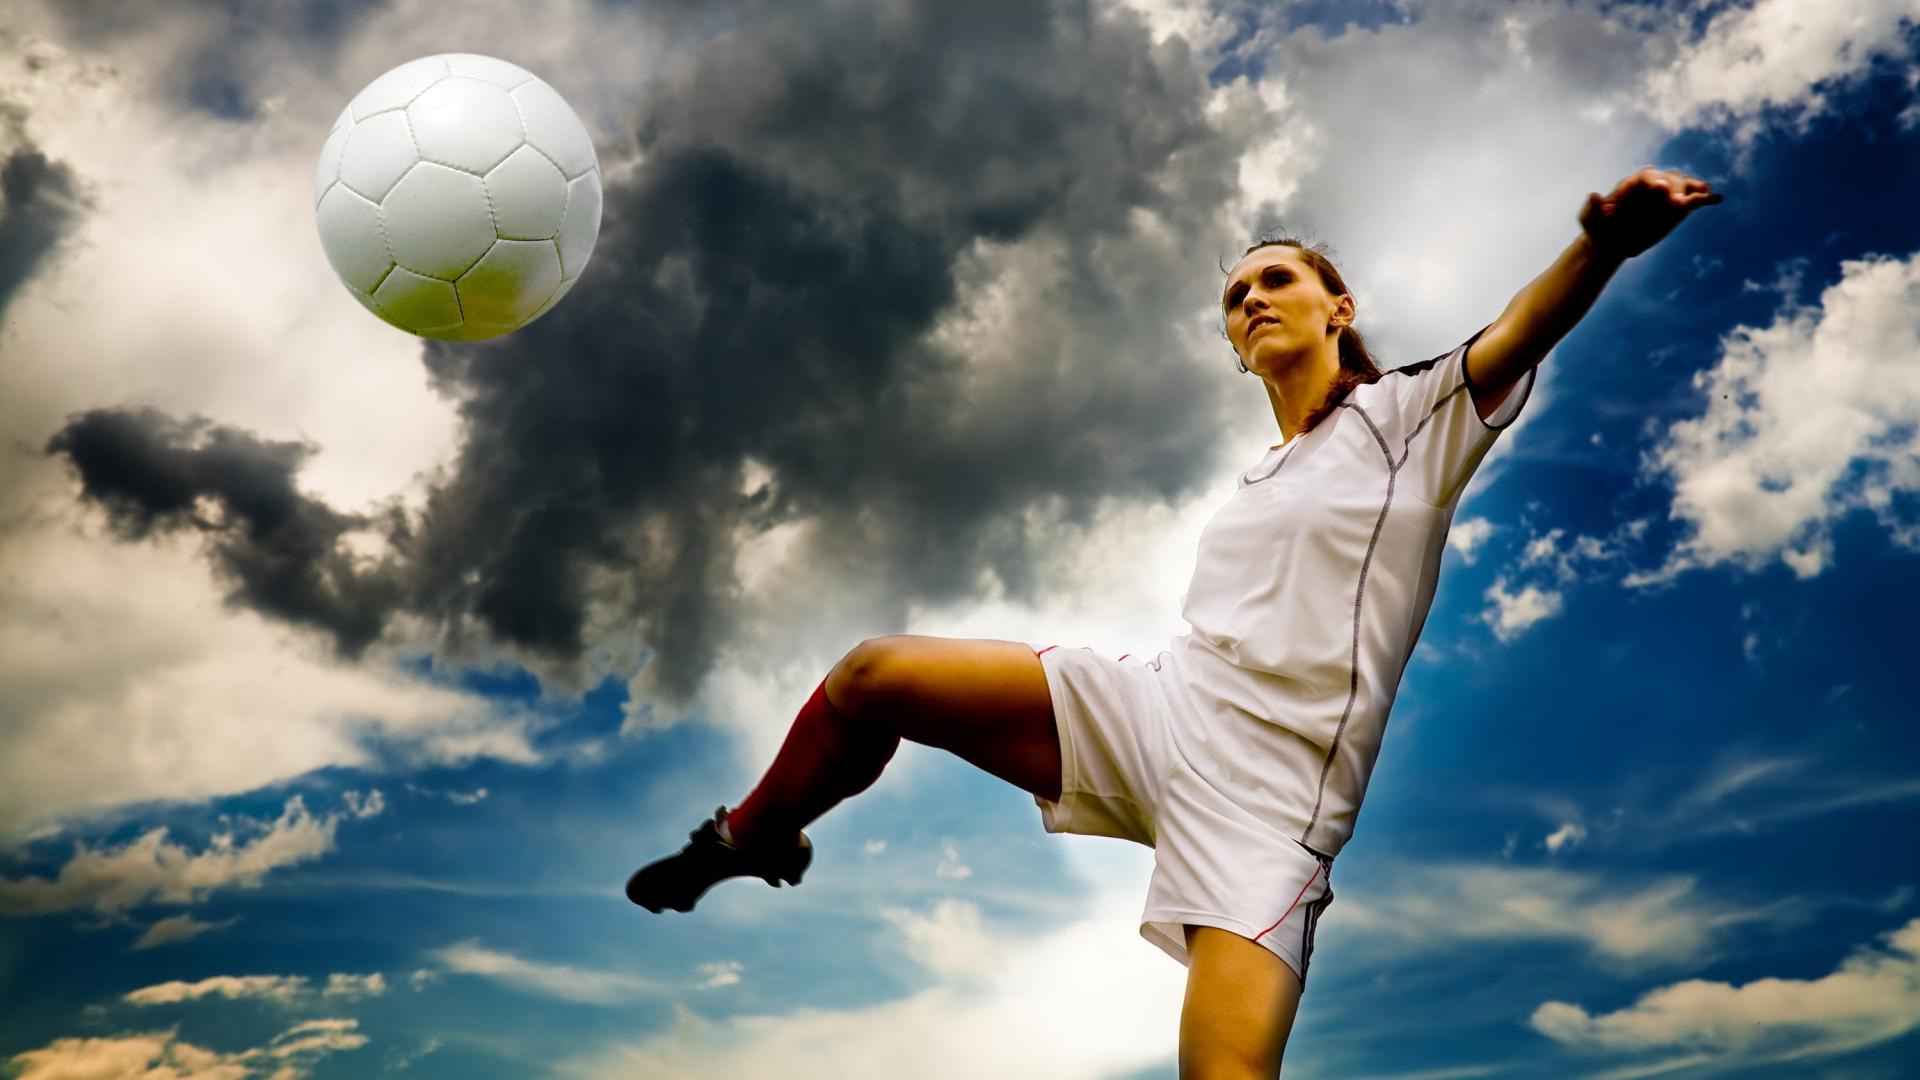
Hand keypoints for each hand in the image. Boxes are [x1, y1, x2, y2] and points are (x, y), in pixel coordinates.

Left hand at [1579, 167, 1723, 259]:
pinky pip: (1695, 200)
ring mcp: (1667, 195)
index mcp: (1633, 183)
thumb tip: (1593, 195)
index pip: (1646, 176)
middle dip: (1673, 186)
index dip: (1653, 180)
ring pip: (1683, 187)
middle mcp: (1653, 185)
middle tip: (1677, 199)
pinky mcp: (1678, 208)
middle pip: (1668, 179)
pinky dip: (1706, 199)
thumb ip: (1592, 207)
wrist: (1610, 242)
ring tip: (1701, 192)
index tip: (1657, 186)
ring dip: (1692, 189)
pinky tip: (1717, 198)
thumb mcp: (1589, 219)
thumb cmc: (1597, 228)